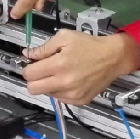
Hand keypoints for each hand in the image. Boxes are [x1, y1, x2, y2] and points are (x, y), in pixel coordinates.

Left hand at [22, 31, 139, 104]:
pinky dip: (60, 90)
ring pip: (46, 94)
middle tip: (41, 71)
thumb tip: (27, 54)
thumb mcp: (64, 37)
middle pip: (33, 89)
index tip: (32, 64)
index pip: (29, 74)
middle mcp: (63, 83)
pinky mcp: (79, 101)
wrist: (113, 58)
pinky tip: (69, 80)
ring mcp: (72, 94)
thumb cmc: (88, 44)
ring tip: (59, 74)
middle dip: (33, 79)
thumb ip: (43, 48)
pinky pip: (60, 99)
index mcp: (58, 65)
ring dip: (47, 85)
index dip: (27, 68)